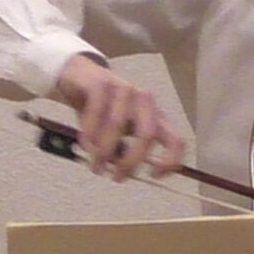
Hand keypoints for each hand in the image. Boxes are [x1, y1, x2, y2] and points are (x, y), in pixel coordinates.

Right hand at [53, 54, 183, 181]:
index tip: (152, 176)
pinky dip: (89, 133)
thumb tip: (120, 170)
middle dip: (130, 161)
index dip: (170, 161)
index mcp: (155, 116)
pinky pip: (96, 112)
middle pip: (147, 134)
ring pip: (117, 125)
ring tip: (95, 165)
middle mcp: (144, 102)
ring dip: (103, 151)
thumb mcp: (115, 133)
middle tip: (116, 176)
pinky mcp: (101, 84)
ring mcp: (124, 90)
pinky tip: (85, 143)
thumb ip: (121, 150)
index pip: (176, 140)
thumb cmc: (100, 110)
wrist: (77, 76)